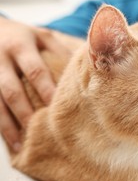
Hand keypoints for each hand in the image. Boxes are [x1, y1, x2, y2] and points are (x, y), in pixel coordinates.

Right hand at [0, 17, 68, 150]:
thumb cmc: (23, 35)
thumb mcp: (41, 36)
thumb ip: (59, 51)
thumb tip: (86, 71)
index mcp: (21, 46)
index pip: (35, 71)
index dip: (46, 89)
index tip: (58, 108)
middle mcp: (0, 59)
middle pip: (12, 91)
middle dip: (24, 113)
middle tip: (39, 132)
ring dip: (6, 125)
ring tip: (18, 145)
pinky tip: (6, 138)